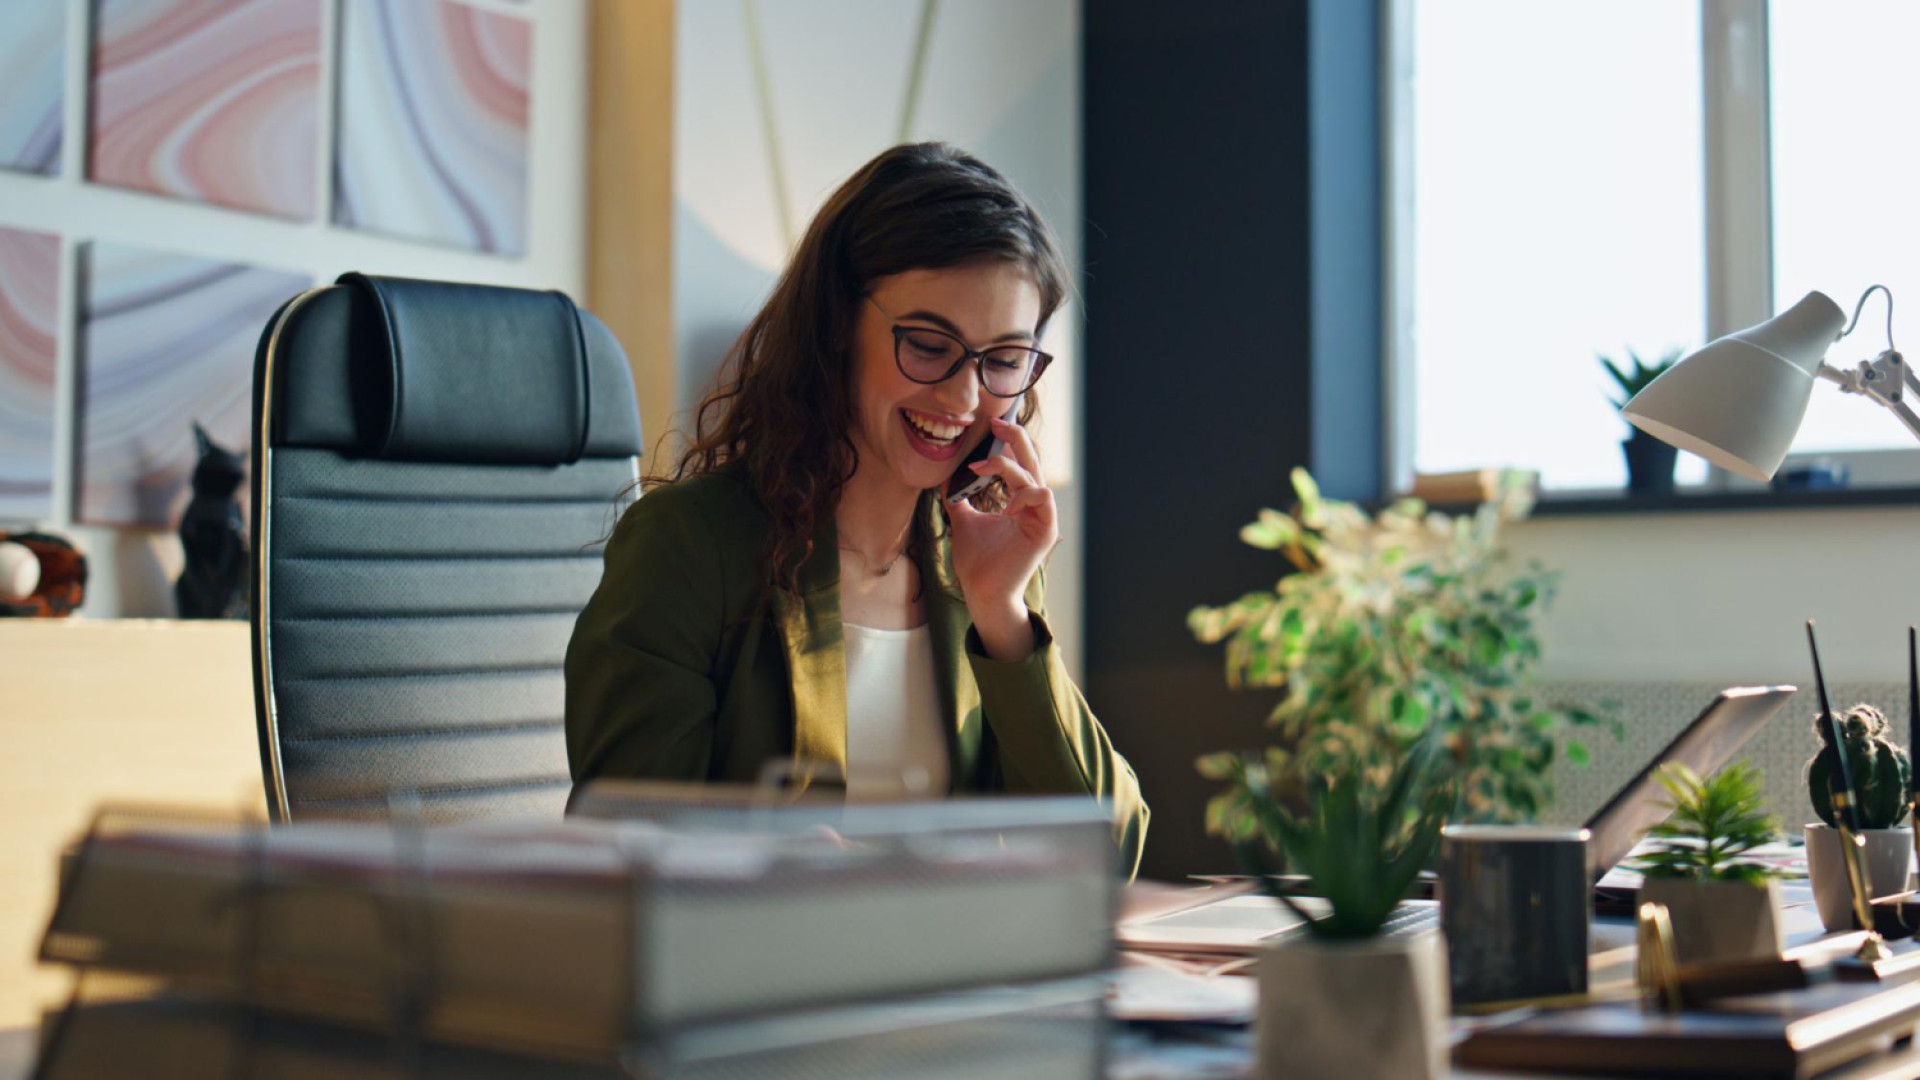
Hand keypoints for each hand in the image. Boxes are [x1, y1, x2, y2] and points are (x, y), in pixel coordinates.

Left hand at [946, 416, 1055, 660]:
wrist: (982, 593)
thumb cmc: (977, 562)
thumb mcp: (963, 521)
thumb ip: (959, 498)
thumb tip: (945, 476)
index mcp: (1019, 502)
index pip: (1019, 463)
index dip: (1007, 443)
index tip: (988, 428)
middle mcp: (1033, 506)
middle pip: (1032, 461)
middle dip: (1015, 438)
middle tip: (994, 423)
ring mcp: (1041, 518)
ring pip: (1033, 476)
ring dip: (1007, 467)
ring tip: (979, 470)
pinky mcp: (1045, 531)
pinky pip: (1042, 497)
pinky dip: (1024, 493)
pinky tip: (1005, 502)